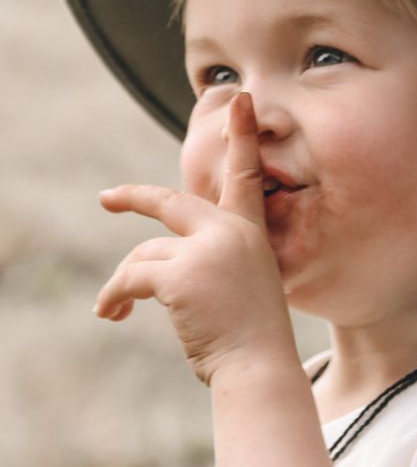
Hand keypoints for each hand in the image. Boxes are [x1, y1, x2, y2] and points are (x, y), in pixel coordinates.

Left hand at [94, 93, 296, 384]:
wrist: (259, 365)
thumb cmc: (252, 336)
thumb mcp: (242, 285)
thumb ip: (213, 259)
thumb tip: (157, 264)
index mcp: (250, 232)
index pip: (246, 174)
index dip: (242, 135)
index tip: (240, 101)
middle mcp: (229, 231)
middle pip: (171, 202)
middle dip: (134, 198)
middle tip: (107, 198)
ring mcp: (207, 248)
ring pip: (143, 254)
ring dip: (122, 283)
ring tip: (113, 310)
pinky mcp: (181, 272)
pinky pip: (131, 277)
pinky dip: (114, 296)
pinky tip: (112, 314)